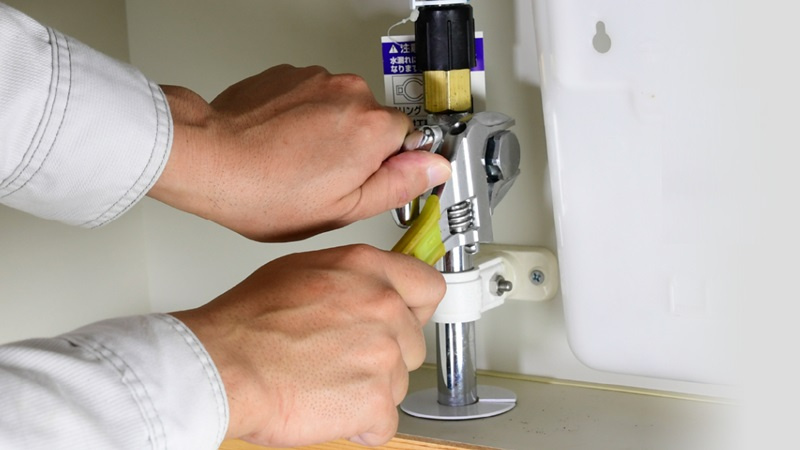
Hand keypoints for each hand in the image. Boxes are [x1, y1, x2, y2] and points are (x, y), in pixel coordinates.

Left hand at [149, 65, 450, 240]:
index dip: (386, 167)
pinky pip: (312, 97)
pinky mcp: (289, 74)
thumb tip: (434, 168)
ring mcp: (317, 78)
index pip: (410, 140)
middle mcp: (352, 92)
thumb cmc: (265, 190)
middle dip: (357, 148)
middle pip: (374, 122)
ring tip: (298, 162)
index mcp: (375, 127)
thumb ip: (398, 184)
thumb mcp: (344, 208)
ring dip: (328, 131)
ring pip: (341, 109)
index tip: (363, 180)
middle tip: (326, 178)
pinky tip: (283, 143)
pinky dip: (303, 117)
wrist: (209, 158)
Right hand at [171, 244, 445, 446]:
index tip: (406, 319)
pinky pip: (385, 421)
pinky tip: (330, 407)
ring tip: (326, 382)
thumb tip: (368, 287)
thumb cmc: (246, 323)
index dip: (415, 308)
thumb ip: (350, 277)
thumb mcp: (301, 270)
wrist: (223, 366)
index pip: (428, 286)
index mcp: (366, 269)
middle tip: (343, 358)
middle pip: (413, 341)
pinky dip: (362, 423)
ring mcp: (383, 354)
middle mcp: (382, 306)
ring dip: (370, 388)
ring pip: (399, 382)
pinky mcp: (376, 399)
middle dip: (385, 354)